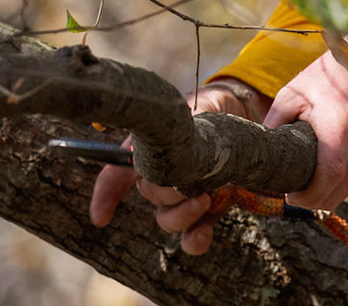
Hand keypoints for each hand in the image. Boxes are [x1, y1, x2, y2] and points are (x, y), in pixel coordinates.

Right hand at [88, 79, 264, 254]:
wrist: (246, 114)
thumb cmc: (214, 108)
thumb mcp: (195, 107)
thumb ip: (177, 122)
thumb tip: (164, 138)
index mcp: (150, 151)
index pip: (117, 174)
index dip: (106, 195)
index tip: (101, 218)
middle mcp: (163, 177)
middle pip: (150, 196)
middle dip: (166, 192)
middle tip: (191, 180)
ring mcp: (185, 196)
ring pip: (168, 220)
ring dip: (182, 216)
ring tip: (205, 199)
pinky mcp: (209, 211)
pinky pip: (192, 237)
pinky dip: (195, 240)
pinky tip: (203, 234)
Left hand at [265, 30, 347, 211]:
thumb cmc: (333, 73)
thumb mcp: (295, 91)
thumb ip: (275, 121)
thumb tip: (261, 150)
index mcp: (339, 126)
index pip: (327, 178)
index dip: (307, 196)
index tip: (291, 195)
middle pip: (338, 191)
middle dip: (315, 198)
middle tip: (299, 191)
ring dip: (333, 188)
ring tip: (318, 172)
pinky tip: (339, 161)